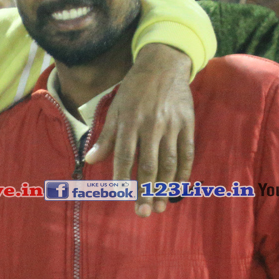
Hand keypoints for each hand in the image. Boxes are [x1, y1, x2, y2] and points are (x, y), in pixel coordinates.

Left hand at [84, 44, 194, 216]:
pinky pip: (187, 153)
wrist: (163, 65)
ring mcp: (172, 125)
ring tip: (159, 207)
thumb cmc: (133, 90)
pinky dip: (183, 173)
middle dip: (145, 191)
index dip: (121, 176)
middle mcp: (151, 124)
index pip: (124, 154)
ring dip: (164, 187)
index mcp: (129, 120)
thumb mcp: (115, 109)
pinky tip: (177, 188)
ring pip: (169, 162)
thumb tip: (89, 161)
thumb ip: (105, 137)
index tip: (119, 196)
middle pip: (148, 164)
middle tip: (143, 213)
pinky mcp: (188, 124)